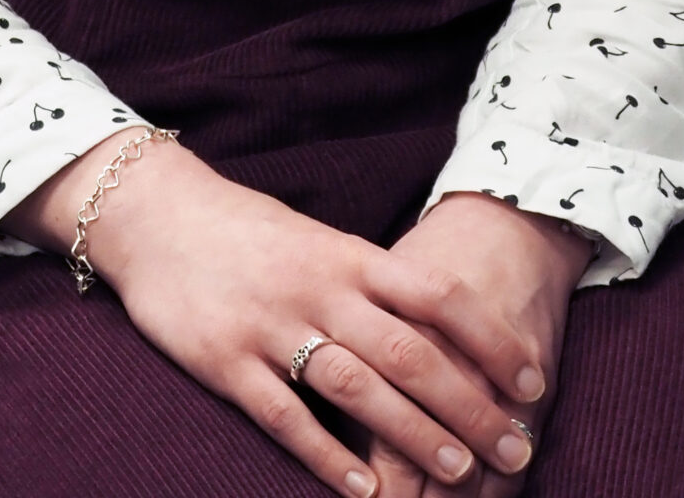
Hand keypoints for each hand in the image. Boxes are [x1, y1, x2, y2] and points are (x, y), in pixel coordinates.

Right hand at [8, 138, 551, 497]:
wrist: (152, 214)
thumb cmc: (244, 231)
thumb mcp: (314, 239)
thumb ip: (366, 281)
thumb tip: (437, 326)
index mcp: (344, 254)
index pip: (435, 294)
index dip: (488, 339)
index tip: (531, 380)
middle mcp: (316, 288)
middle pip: (408, 350)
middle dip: (468, 404)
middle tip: (514, 450)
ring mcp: (270, 325)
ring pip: (356, 386)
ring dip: (413, 435)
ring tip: (460, 474)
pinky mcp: (226, 361)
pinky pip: (286, 415)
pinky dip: (328, 457)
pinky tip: (365, 491)